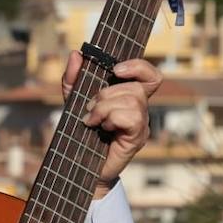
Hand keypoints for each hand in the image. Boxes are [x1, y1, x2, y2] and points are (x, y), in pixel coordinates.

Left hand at [61, 53, 162, 197]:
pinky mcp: (137, 138)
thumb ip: (73, 79)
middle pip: (135, 87)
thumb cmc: (80, 134)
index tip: (116, 69)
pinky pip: (132, 117)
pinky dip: (112, 118)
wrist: (77, 168)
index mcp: (129, 97)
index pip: (150, 75)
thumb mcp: (72, 102)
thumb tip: (76, 54)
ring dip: (105, 108)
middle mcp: (140, 109)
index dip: (139, 66)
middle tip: (90, 109)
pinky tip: (102, 128)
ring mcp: (141, 124)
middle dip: (106, 94)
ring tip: (92, 121)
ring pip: (132, 100)